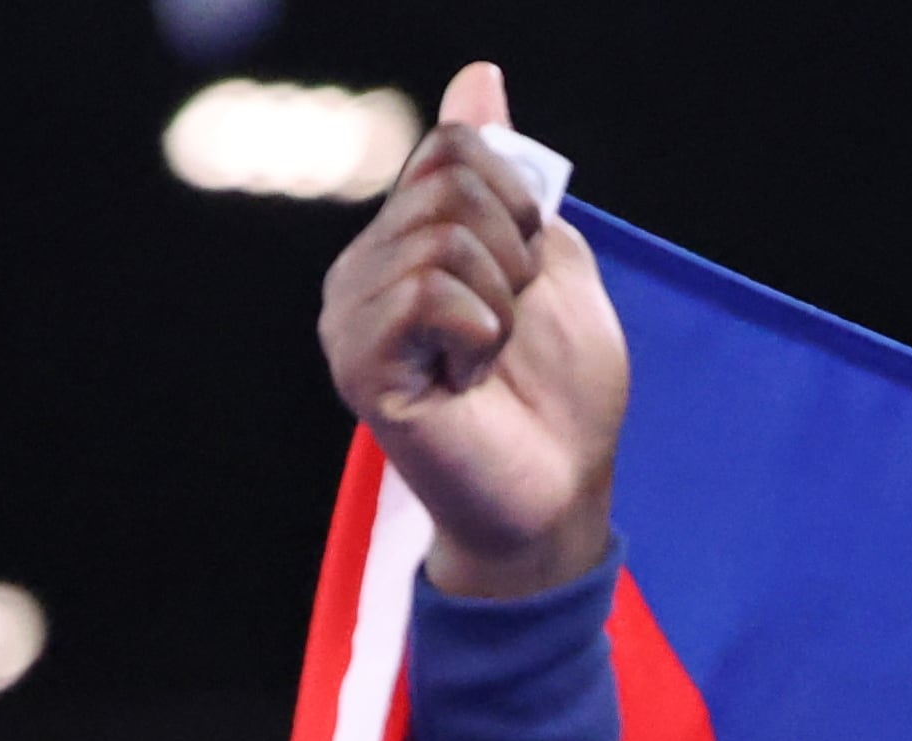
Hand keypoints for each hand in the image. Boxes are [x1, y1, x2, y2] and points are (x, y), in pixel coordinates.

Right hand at [316, 63, 626, 598]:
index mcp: (407, 239)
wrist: (559, 492)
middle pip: (447, 184)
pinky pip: (426, 293)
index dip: (516, 200)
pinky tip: (467, 380)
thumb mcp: (553, 265)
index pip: (450, 147)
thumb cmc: (560, 393)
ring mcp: (352, 315)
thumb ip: (513, 181)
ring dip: (499, 303)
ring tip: (486, 360)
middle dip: (511, 254)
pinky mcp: (356, 362)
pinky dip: (478, 332)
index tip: (529, 269)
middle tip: (507, 328)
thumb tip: (478, 77)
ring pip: (439, 238)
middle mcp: (365, 268)